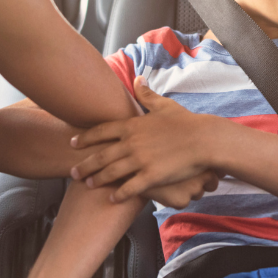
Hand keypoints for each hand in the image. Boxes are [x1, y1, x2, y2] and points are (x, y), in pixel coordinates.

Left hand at [69, 78, 215, 201]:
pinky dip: (118, 194)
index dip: (84, 138)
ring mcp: (140, 160)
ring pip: (111, 172)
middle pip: (101, 155)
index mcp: (133, 125)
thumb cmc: (186, 122)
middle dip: (84, 165)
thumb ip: (147, 95)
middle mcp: (132, 143)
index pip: (101, 131)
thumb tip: (138, 79)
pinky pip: (129, 188)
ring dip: (97, 179)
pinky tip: (112, 197)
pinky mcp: (151, 176)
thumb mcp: (164, 105)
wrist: (204, 139)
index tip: (72, 143)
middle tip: (73, 172)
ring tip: (88, 185)